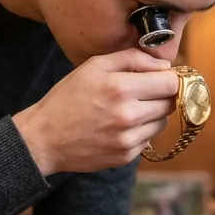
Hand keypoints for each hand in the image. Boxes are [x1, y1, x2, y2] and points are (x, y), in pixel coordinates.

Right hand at [12, 48, 179, 176]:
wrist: (44, 137)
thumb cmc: (67, 98)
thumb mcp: (93, 67)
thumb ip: (131, 58)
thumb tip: (164, 66)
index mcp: (121, 88)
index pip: (171, 83)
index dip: (170, 78)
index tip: (163, 77)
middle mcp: (128, 115)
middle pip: (170, 103)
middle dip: (162, 95)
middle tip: (145, 91)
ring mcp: (128, 139)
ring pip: (162, 122)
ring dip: (153, 113)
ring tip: (129, 108)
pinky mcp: (126, 156)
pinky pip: (148, 139)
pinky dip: (140, 131)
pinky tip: (120, 125)